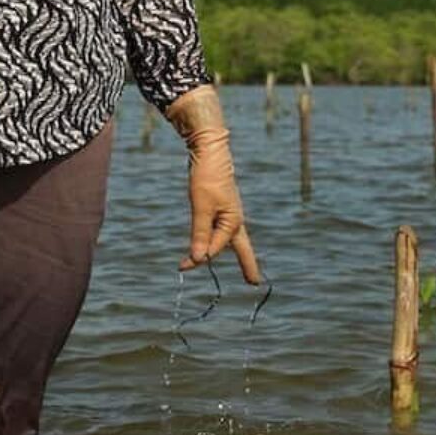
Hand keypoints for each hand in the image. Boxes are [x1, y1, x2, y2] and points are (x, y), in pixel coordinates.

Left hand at [165, 86, 261, 284]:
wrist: (210, 151)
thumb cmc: (207, 178)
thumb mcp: (200, 207)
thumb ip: (199, 233)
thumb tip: (198, 259)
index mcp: (233, 223)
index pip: (214, 248)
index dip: (197, 258)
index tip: (181, 266)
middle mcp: (234, 220)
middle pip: (241, 248)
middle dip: (247, 264)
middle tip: (254, 282)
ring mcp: (229, 212)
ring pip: (228, 238)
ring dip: (227, 251)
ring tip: (245, 269)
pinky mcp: (221, 206)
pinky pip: (220, 228)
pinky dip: (218, 238)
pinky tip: (219, 240)